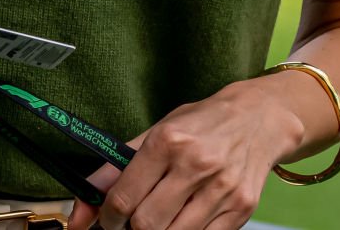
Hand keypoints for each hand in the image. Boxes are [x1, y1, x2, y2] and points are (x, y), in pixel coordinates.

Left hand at [68, 77, 302, 229]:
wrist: (257, 121)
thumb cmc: (200, 126)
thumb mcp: (155, 133)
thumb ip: (115, 167)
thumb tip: (82, 203)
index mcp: (168, 141)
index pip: (125, 197)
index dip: (108, 217)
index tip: (107, 219)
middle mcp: (196, 165)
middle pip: (148, 223)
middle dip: (131, 229)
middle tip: (129, 222)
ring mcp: (222, 190)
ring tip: (156, 219)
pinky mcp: (241, 209)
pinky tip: (182, 220)